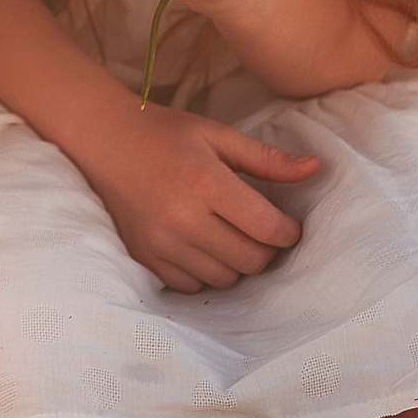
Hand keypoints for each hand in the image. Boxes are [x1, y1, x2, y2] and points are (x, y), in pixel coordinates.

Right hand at [67, 100, 320, 292]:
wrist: (102, 139)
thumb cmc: (164, 133)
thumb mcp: (217, 135)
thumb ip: (266, 159)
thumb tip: (315, 169)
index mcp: (204, 183)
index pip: (267, 229)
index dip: (289, 231)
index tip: (288, 223)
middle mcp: (182, 219)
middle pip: (251, 260)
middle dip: (266, 248)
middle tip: (260, 229)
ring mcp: (160, 243)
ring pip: (225, 278)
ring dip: (237, 263)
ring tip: (230, 235)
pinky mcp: (144, 257)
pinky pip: (193, 284)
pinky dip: (206, 271)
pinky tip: (203, 245)